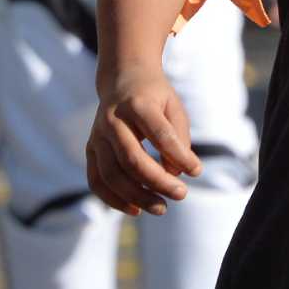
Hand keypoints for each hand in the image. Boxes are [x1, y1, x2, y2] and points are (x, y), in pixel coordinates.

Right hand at [85, 67, 201, 216]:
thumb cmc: (154, 97)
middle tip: (181, 194)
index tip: (197, 171)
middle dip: (157, 182)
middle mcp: (113, 119)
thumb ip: (178, 139)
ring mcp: (98, 135)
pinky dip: (113, 199)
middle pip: (132, 159)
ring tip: (161, 208)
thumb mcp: (174, 107)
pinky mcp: (90, 149)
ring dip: (137, 196)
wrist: (122, 78)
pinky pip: (96, 180)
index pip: (160, 135)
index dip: (179, 156)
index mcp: (138, 104)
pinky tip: (135, 209)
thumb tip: (175, 174)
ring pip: (111, 174)